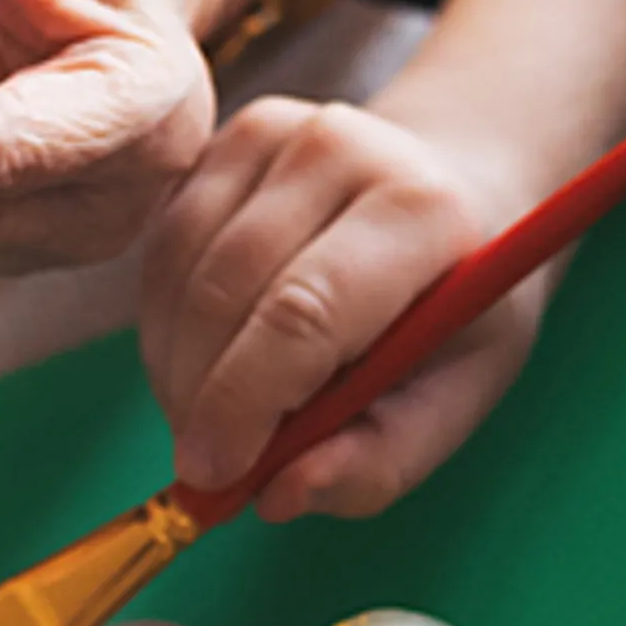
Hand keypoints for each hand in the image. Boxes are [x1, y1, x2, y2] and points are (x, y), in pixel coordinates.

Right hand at [137, 97, 536, 519]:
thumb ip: (380, 460)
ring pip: (181, 269)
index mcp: (421, 212)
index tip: (213, 476)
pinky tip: (204, 358)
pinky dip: (167, 322)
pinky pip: (165, 246)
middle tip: (205, 466)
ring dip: (176, 366)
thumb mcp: (457, 397)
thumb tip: (279, 496)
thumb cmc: (460, 311)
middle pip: (226, 291)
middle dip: (199, 397)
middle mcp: (343, 147)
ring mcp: (277, 130)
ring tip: (210, 417)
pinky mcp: (227, 135)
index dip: (244, 404)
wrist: (460, 191)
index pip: (303, 313)